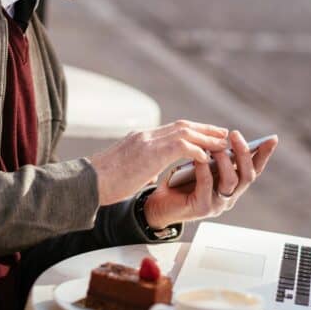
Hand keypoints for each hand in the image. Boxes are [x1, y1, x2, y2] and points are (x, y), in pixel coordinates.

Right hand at [89, 120, 228, 204]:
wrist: (87, 183)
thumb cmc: (103, 183)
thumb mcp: (127, 170)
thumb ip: (142, 167)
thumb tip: (150, 174)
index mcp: (141, 138)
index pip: (173, 129)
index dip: (194, 130)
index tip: (208, 134)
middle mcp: (146, 135)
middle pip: (183, 126)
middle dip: (205, 129)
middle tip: (223, 134)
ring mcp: (147, 141)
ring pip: (185, 132)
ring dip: (206, 137)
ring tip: (222, 144)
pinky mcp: (149, 152)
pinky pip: (181, 146)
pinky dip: (196, 149)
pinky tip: (207, 157)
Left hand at [142, 131, 277, 228]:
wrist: (159, 204)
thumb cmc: (181, 183)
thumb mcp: (202, 166)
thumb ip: (215, 157)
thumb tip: (224, 137)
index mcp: (233, 185)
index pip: (254, 169)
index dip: (264, 155)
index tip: (272, 139)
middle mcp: (230, 196)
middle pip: (248, 176)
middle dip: (244, 154)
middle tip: (235, 135)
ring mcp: (218, 204)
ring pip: (231, 181)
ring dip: (225, 161)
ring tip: (216, 147)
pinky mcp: (202, 208)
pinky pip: (207, 185)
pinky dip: (204, 169)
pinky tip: (199, 158)